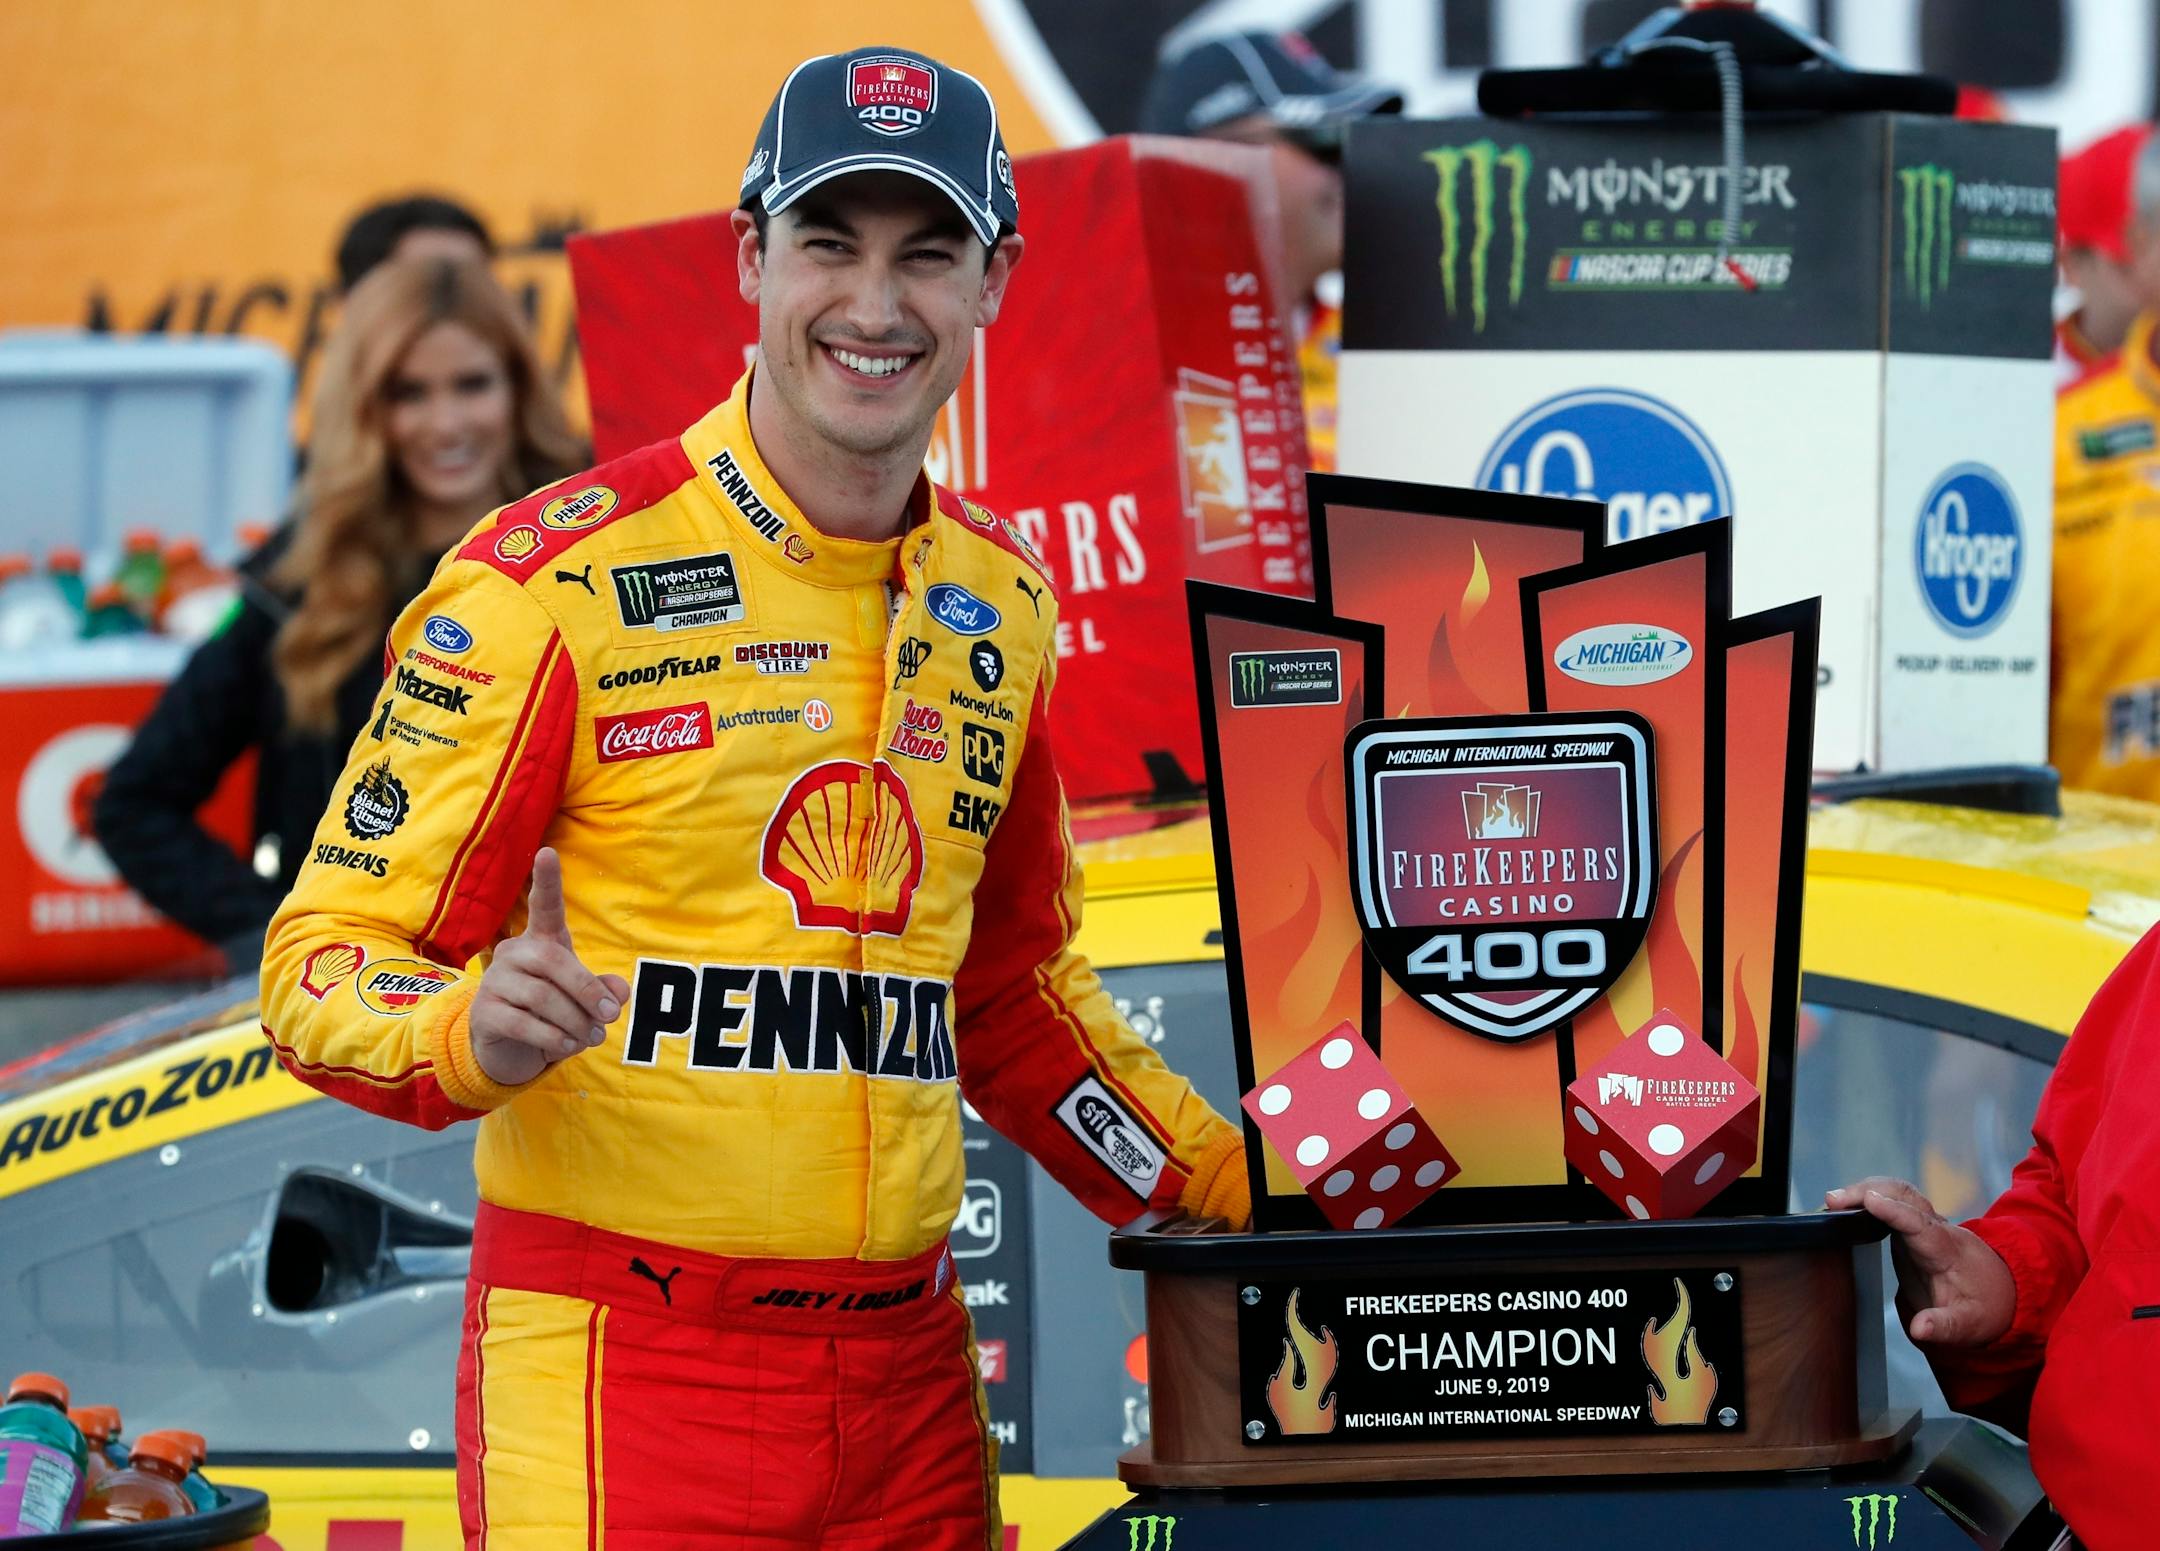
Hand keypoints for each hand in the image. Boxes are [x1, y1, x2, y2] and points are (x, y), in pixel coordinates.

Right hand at [468, 848, 630, 1086]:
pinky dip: (554, 1038)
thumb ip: (603, 991)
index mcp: (541, 941)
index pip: (544, 906)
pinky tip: (567, 1047)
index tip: (547, 852)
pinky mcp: (484, 1012)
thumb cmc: (553, 1011)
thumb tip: (617, 993)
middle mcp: (513, 953)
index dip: (546, 881)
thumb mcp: (583, 999)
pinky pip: (524, 1024)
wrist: (509, 1047)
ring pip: (542, 998)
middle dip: (587, 991)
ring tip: (592, 1038)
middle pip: (554, 962)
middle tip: (610, 1017)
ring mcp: (494, 981)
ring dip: (575, 1023)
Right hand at [1825, 1177, 2016, 1346]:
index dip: (1894, 1211)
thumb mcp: (1970, 1325)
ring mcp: (1926, 1222)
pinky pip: (1893, 1198)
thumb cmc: (1984, 1308)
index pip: (1921, 1224)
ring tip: (1832, 1201)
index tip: (1869, 1200)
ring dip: (1865, 1189)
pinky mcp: (1915, 1224)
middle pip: (1906, 1195)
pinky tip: (1846, 1205)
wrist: (2001, 1293)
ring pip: (1898, 1190)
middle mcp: (1937, 1228)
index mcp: (1948, 1251)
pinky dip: (1868, 1195)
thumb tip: (1919, 1329)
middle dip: (1869, 1190)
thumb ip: (1945, 1327)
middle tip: (1833, 1200)